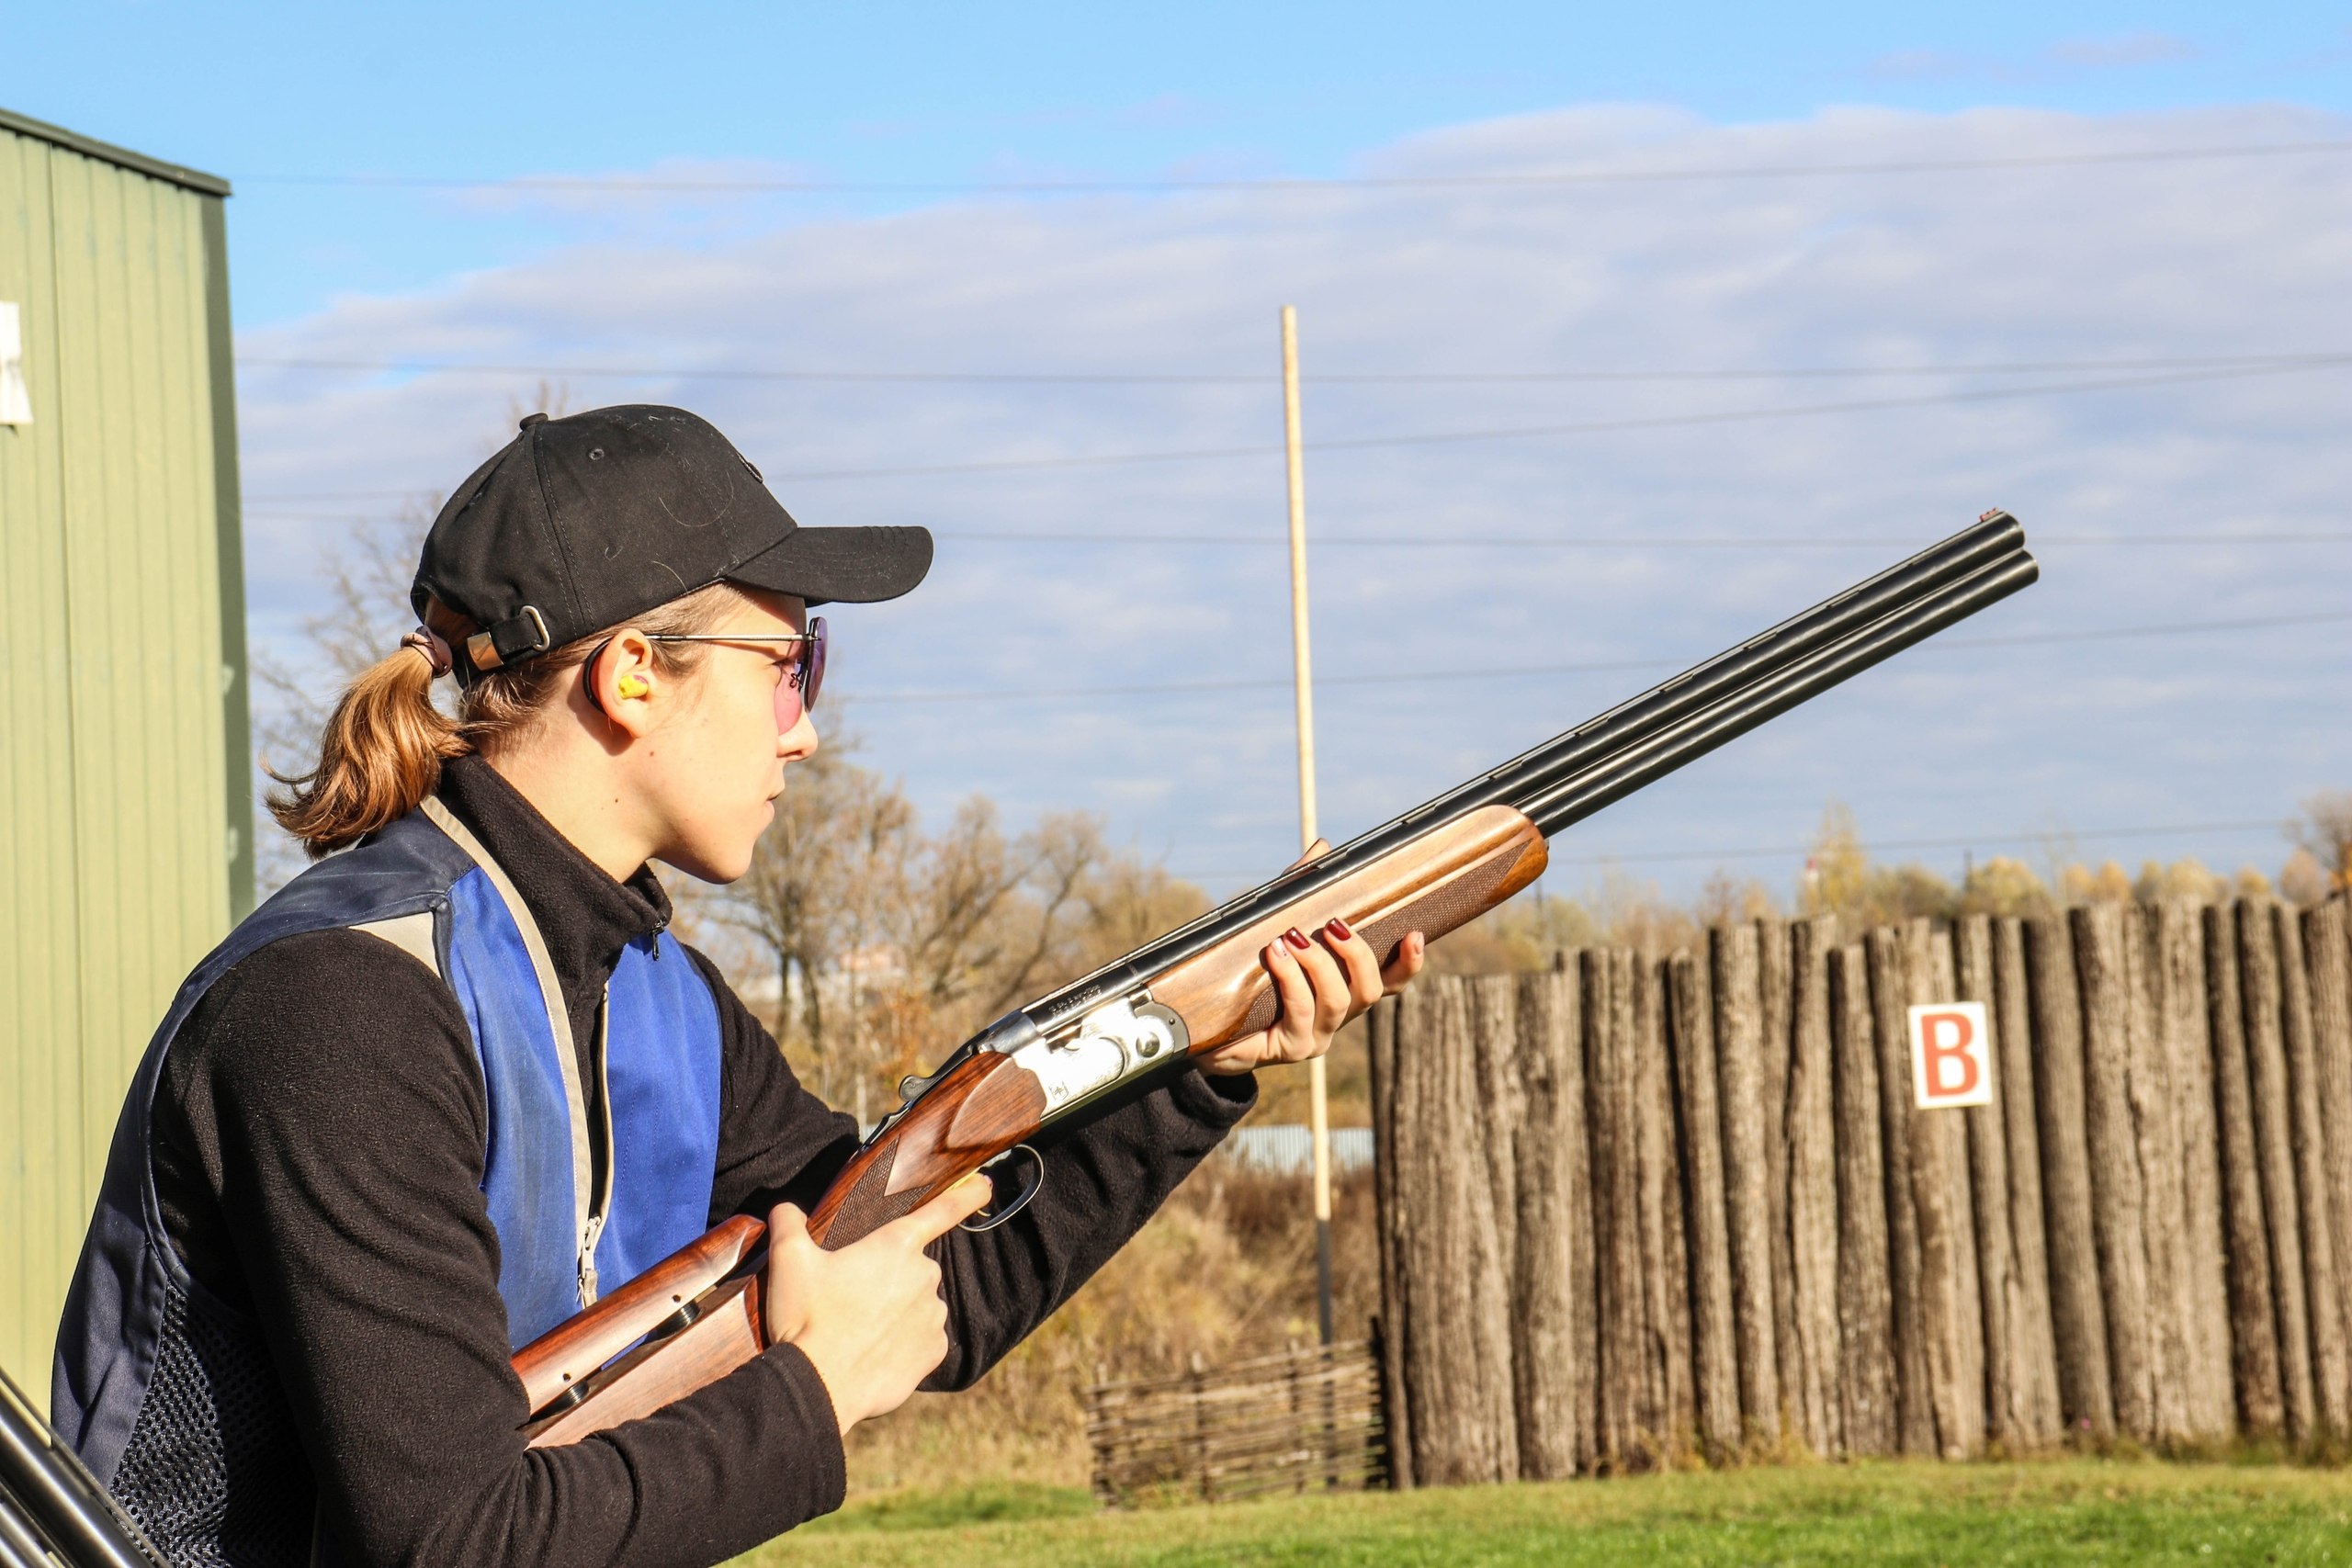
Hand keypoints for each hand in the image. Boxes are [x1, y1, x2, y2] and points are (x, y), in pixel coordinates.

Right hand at [761, 1174, 992, 1433]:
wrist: (819, 1385)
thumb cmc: (807, 1317)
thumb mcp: (788, 1261)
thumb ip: (789, 1225)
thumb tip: (787, 1210)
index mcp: (895, 1245)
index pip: (942, 1210)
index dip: (968, 1194)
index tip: (986, 1184)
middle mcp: (924, 1276)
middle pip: (913, 1267)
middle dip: (888, 1278)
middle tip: (851, 1298)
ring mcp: (933, 1316)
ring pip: (918, 1304)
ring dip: (896, 1312)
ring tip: (858, 1330)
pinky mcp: (934, 1352)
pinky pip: (923, 1340)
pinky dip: (904, 1343)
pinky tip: (875, 1352)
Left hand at [1197, 838, 1427, 1075]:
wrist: (1207, 1025)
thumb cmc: (1248, 972)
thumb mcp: (1274, 925)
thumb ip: (1299, 891)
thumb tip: (1323, 847)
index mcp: (1342, 991)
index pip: (1389, 981)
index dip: (1409, 963)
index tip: (1416, 933)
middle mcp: (1337, 1018)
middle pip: (1370, 991)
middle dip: (1356, 955)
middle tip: (1333, 925)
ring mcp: (1315, 1037)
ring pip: (1336, 1001)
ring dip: (1317, 964)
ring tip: (1291, 937)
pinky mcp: (1287, 1048)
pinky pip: (1299, 1014)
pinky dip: (1291, 980)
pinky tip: (1275, 955)